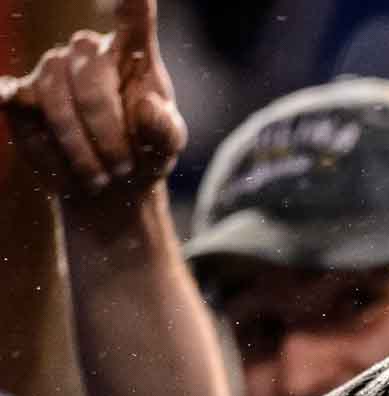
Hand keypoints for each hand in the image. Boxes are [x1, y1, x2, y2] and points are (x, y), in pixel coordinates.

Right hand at [0, 0, 186, 201]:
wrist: (108, 182)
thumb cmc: (144, 153)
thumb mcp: (165, 147)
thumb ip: (165, 128)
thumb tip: (148, 106)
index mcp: (133, 53)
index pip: (134, 18)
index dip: (132, 3)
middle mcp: (87, 50)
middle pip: (90, 80)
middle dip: (106, 133)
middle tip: (123, 170)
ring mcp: (50, 67)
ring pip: (54, 98)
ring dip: (78, 147)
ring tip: (99, 179)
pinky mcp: (20, 92)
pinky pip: (22, 110)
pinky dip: (43, 146)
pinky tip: (53, 160)